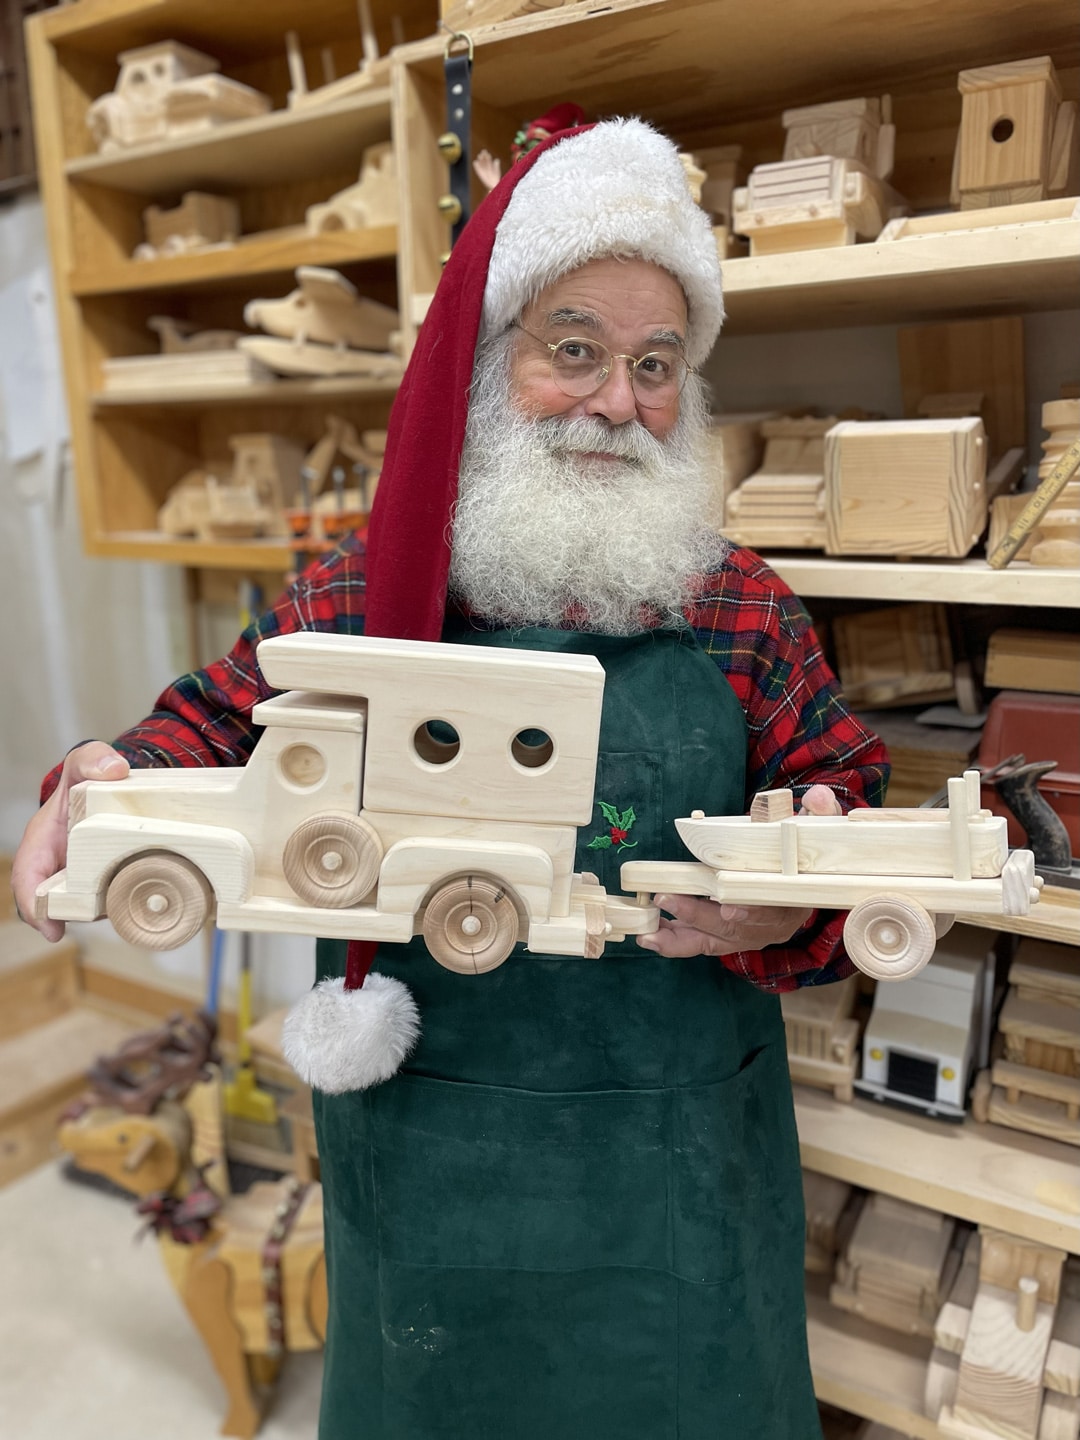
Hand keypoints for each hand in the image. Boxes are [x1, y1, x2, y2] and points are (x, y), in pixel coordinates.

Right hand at [11, 742, 128, 940]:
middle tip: (100, 916)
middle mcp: (56, 866)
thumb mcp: (84, 763)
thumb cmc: (85, 781)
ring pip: (85, 908)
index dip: (33, 907)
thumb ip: (92, 759)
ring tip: (125, 906)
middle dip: (75, 916)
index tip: (51, 929)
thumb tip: (114, 770)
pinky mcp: (102, 884)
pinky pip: (107, 902)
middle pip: (55, 905)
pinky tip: (140, 903)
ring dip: (101, 912)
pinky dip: (120, 905)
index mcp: (41, 843)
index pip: (27, 881)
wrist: (104, 790)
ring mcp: (78, 879)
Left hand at [635, 784, 842, 958]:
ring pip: (713, 940)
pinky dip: (674, 943)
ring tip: (648, 929)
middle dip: (698, 914)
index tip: (728, 906)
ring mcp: (748, 935)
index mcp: (792, 901)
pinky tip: (649, 937)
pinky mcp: (728, 938)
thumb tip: (818, 797)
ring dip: (679, 936)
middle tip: (668, 897)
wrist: (803, 878)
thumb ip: (820, 814)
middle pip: (734, 927)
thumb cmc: (802, 852)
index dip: (752, 910)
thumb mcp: (818, 830)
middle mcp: (771, 926)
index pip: (773, 909)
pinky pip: (700, 944)